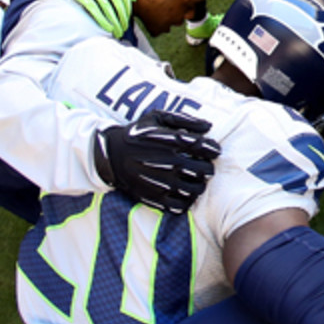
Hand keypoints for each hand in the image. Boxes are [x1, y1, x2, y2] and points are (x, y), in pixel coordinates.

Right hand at [92, 111, 220, 212]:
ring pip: (196, 190)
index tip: (212, 150)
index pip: (205, 148)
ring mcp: (163, 183)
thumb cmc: (138, 134)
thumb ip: (185, 120)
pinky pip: (181, 205)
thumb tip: (208, 126)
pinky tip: (183, 191)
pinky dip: (186, 200)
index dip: (213, 149)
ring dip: (199, 184)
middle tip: (203, 165)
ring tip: (193, 179)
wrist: (110, 155)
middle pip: (205, 171)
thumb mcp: (157, 118)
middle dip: (207, 167)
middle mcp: (169, 164)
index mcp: (172, 143)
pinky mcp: (155, 198)